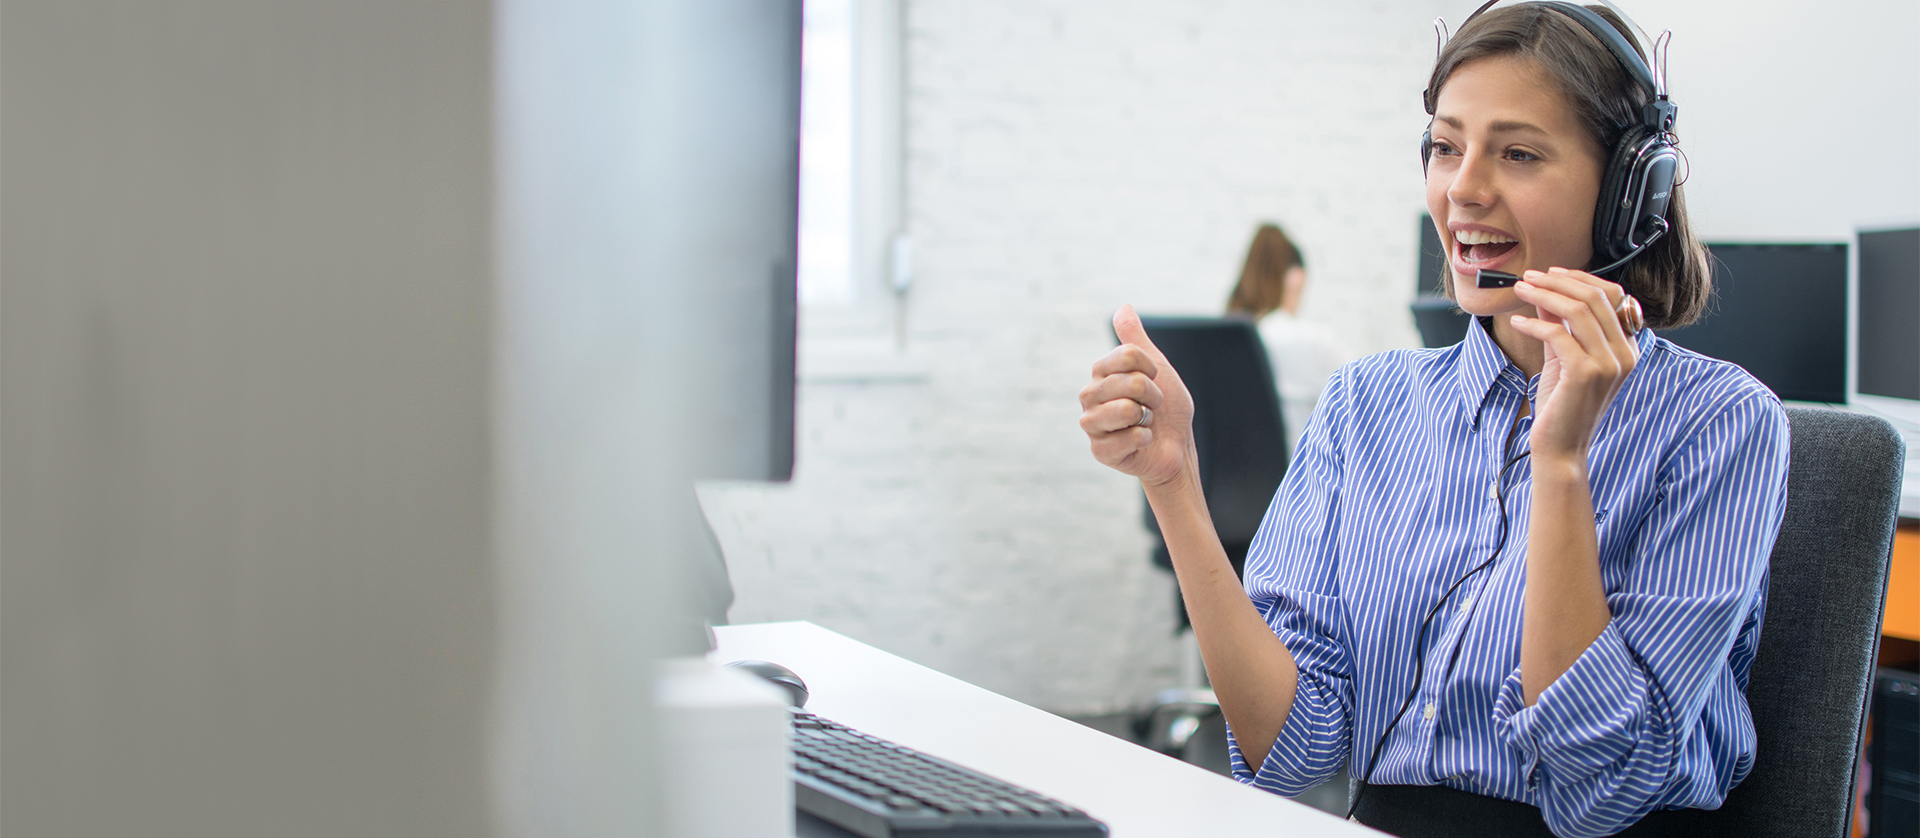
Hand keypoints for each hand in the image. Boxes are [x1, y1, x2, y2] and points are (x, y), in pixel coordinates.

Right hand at [1078, 305, 1195, 488]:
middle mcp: (1089, 396)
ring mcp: (1091, 424)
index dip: (1151, 369)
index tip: (1154, 380)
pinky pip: (1130, 436)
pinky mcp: (1099, 451)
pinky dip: (1145, 438)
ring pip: (1126, 409)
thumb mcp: (1156, 368)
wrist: (1176, 447)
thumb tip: (1123, 306)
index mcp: (1100, 373)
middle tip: (1150, 407)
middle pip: (1132, 382)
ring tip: (1144, 423)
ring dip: (1147, 418)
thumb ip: (1136, 340)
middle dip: (1153, 396)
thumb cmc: (1166, 408)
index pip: (1128, 355)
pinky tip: (1141, 442)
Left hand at [1508, 268, 1638, 462]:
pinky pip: (1558, 334)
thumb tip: (1544, 292)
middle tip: (1529, 277)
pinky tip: (1516, 322)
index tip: (1550, 273)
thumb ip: (1559, 325)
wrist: (1560, 448)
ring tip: (1520, 290)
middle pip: (1595, 297)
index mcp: (1627, 348)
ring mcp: (1609, 364)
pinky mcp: (1586, 374)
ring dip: (1544, 295)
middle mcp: (1624, 354)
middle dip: (1557, 281)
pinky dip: (1533, 324)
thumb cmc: (1562, 405)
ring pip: (1577, 310)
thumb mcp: (1562, 357)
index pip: (1612, 296)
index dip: (1579, 278)